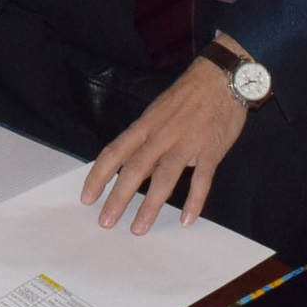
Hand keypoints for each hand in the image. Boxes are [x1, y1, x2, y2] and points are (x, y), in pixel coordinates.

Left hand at [80, 57, 247, 233]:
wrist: (220, 78)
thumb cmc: (186, 96)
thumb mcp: (156, 111)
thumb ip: (144, 136)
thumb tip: (126, 159)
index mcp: (144, 126)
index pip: (114, 152)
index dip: (98, 175)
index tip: (87, 197)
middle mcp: (160, 136)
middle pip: (134, 169)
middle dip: (118, 197)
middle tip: (105, 222)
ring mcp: (186, 144)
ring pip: (164, 178)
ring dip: (150, 206)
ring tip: (138, 228)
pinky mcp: (211, 151)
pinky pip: (201, 179)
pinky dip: (195, 201)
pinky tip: (187, 220)